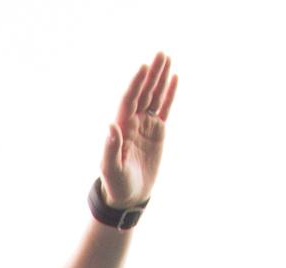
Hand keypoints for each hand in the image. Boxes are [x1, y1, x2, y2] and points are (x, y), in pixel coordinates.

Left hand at [100, 51, 177, 210]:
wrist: (129, 195)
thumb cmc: (117, 184)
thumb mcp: (112, 169)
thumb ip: (110, 148)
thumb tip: (111, 125)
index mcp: (122, 127)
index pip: (129, 100)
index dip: (136, 84)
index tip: (143, 68)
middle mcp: (133, 122)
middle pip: (144, 93)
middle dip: (151, 74)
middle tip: (161, 54)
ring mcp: (145, 125)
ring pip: (155, 96)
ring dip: (160, 78)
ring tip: (167, 58)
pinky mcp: (157, 131)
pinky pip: (164, 108)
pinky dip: (169, 94)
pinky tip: (174, 78)